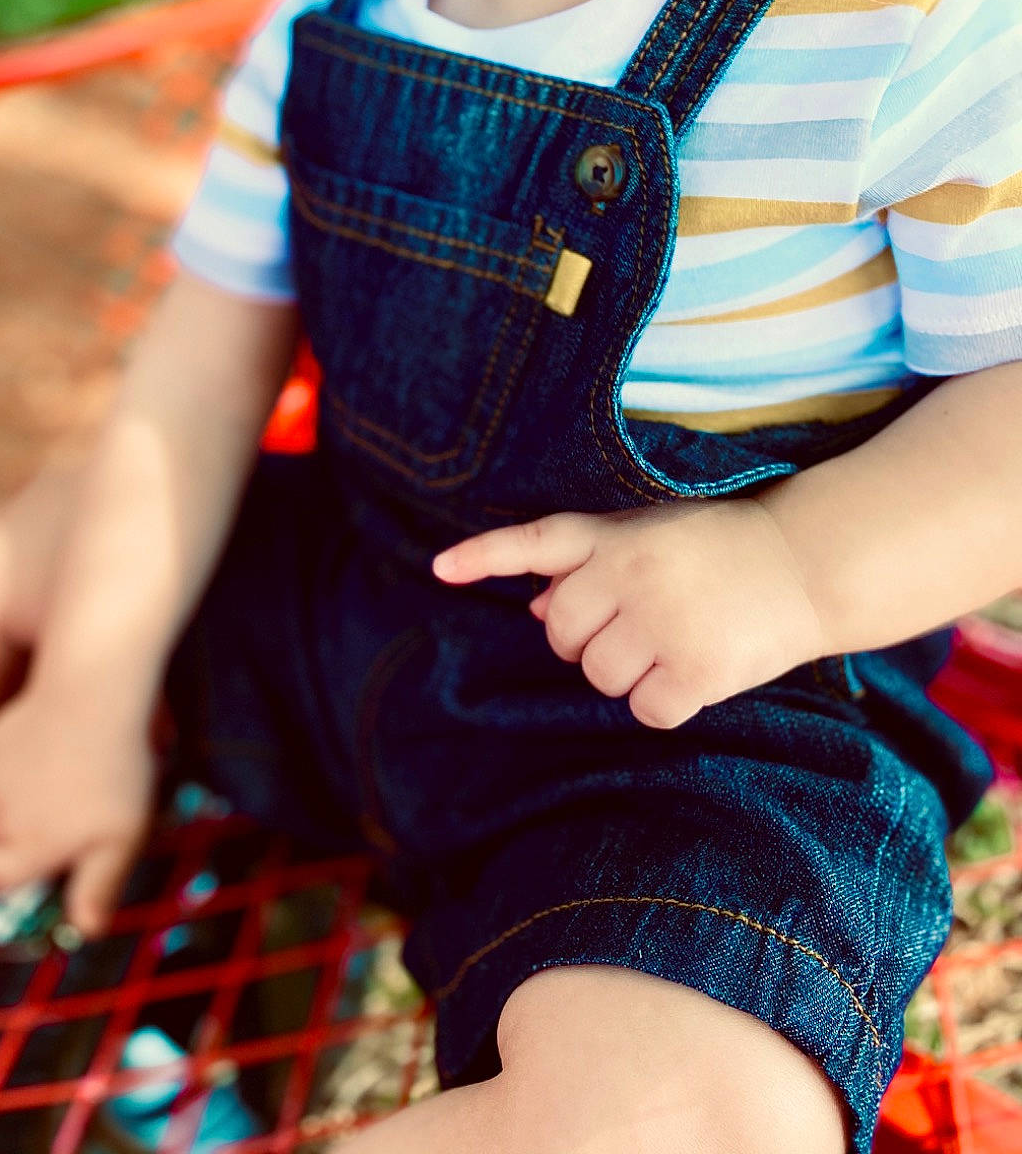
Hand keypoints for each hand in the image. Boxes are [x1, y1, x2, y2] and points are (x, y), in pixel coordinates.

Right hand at [0, 685, 156, 935]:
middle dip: (28, 830)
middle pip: (1, 837)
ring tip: (76, 769)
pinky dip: (26, 757)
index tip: (39, 865)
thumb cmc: (114, 769)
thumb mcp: (121, 837)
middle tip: (77, 808)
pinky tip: (61, 739)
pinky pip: (5, 760)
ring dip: (29, 793)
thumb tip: (86, 930)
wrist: (92, 689)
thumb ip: (98, 886)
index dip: (8, 878)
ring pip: (3, 798)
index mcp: (26, 847)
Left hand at [433, 496, 825, 729]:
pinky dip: (665, 702)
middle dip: (589, 640)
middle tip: (640, 621)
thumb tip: (537, 607)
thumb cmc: (717, 549)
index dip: (482, 557)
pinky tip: (696, 669)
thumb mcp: (648, 537)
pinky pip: (645, 709)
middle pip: (562, 635)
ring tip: (675, 640)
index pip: (535, 542)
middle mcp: (630, 574)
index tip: (439, 570)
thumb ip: (590, 566)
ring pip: (599, 678)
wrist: (806, 563)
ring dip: (629, 673)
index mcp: (614, 536)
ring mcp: (662, 623)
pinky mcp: (695, 670)